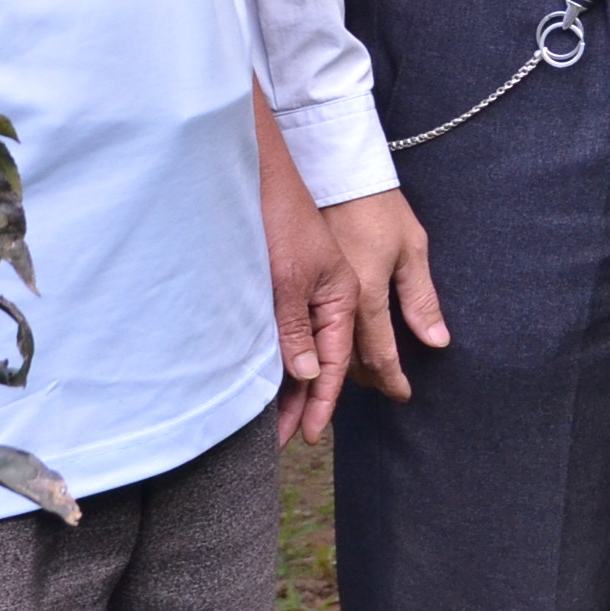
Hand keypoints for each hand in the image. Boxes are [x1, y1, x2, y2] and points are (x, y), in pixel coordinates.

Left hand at [258, 123, 356, 444]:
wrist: (265, 170)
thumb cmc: (283, 217)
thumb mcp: (289, 276)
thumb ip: (296, 326)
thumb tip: (304, 374)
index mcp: (345, 295)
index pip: (335, 362)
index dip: (320, 402)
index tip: (309, 436)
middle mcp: (332, 297)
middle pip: (322, 362)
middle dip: (303, 403)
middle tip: (283, 441)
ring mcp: (312, 291)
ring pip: (305, 350)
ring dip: (288, 386)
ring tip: (271, 422)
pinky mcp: (291, 284)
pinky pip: (291, 332)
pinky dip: (281, 359)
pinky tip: (264, 379)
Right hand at [326, 187, 449, 399]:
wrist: (337, 175)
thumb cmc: (380, 209)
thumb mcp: (412, 249)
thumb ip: (421, 300)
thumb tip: (437, 341)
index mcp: (367, 295)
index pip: (381, 354)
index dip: (393, 380)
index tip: (404, 395)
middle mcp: (337, 303)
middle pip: (350, 361)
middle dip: (368, 382)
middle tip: (384, 391)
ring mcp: (313, 295)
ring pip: (327, 350)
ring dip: (343, 372)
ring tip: (362, 382)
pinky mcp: (299, 287)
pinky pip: (311, 332)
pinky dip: (322, 349)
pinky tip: (329, 355)